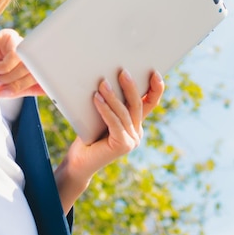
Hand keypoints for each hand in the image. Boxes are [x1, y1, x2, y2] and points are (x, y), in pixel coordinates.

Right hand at [0, 28, 43, 97]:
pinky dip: (4, 67)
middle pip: (36, 69)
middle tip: (3, 90)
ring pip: (27, 63)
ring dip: (10, 77)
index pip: (42, 72)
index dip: (40, 83)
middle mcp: (24, 52)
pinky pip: (16, 55)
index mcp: (26, 63)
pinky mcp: (8, 36)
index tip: (36, 92)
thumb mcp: (9, 89)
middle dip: (19, 83)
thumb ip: (28, 88)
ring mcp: (17, 43)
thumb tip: (49, 89)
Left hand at [55, 70, 163, 212]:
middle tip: (122, 72)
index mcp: (135, 124)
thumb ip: (110, 104)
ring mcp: (132, 140)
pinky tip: (96, 98)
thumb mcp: (102, 115)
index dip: (155, 89)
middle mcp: (137, 132)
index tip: (155, 73)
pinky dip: (105, 109)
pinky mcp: (123, 146)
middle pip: (136, 105)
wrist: (79, 162)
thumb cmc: (88, 135)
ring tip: (103, 83)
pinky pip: (114, 122)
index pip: (149, 103)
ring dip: (113, 96)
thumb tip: (107, 78)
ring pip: (124, 113)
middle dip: (130, 87)